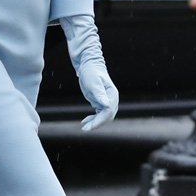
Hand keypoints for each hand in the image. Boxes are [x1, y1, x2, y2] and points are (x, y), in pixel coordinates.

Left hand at [60, 14, 117, 131]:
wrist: (88, 66)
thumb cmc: (91, 72)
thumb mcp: (93, 83)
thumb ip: (99, 94)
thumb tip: (106, 105)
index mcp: (112, 95)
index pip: (108, 111)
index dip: (100, 120)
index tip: (90, 126)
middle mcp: (111, 99)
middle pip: (107, 116)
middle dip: (97, 123)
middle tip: (85, 129)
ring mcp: (106, 101)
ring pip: (103, 117)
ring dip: (94, 123)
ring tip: (84, 127)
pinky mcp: (100, 102)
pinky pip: (98, 114)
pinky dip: (92, 119)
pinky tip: (84, 122)